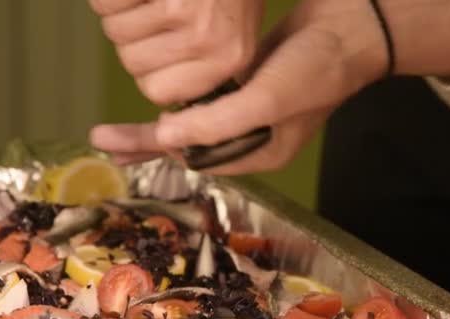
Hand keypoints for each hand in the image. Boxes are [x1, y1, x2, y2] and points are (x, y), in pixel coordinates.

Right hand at [89, 0, 264, 105]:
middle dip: (133, 38)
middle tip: (156, 11)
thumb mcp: (233, 33)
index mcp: (227, 59)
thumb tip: (162, 95)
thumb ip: (203, 68)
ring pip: (115, 31)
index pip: (157, 92)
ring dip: (120, 12)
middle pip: (131, 63)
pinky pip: (105, 5)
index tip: (159, 48)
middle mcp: (206, 40)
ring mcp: (179, 10)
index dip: (149, 70)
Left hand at [90, 0, 449, 174]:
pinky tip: (155, 99)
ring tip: (115, 134)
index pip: (199, 159)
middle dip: (145, 143)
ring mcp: (245, 110)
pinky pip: (200, 99)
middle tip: (104, 142)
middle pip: (188, 144)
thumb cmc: (313, 69)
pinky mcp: (241, 84)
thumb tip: (164, 137)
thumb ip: (216, 123)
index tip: (124, 144)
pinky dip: (176, 99)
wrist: (346, 28)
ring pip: (191, 122)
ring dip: (157, 124)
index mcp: (257, 152)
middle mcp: (249, 138)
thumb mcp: (266, 101)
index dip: (162, 150)